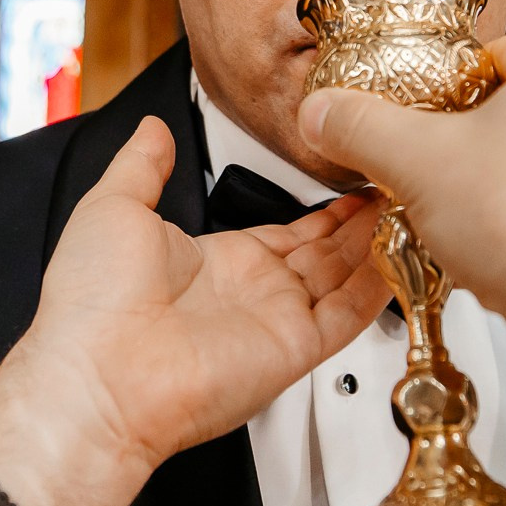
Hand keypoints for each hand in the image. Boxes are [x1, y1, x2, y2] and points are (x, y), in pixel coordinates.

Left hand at [0, 117, 388, 505]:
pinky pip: (350, 314)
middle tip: (398, 184)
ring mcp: (276, 320)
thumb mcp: (113, 206)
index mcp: (215, 261)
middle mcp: (252, 292)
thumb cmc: (92, 306)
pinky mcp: (296, 348)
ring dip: (379, 243)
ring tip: (414, 203)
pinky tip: (407, 253)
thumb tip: (151, 129)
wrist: (99, 375)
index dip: (322, 208)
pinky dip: (381, 286)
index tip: (351, 178)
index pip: (286, 231)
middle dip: (363, 221)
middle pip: (326, 252)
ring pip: (346, 276)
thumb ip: (142, 164)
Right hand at [298, 28, 505, 505]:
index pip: (497, 52)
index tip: (417, 118)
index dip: (446, 90)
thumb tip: (324, 112)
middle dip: (472, 145)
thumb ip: (362, 127)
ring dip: (499, 188)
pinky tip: (502, 253)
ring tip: (464, 218)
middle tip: (433, 172)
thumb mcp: (418, 162)